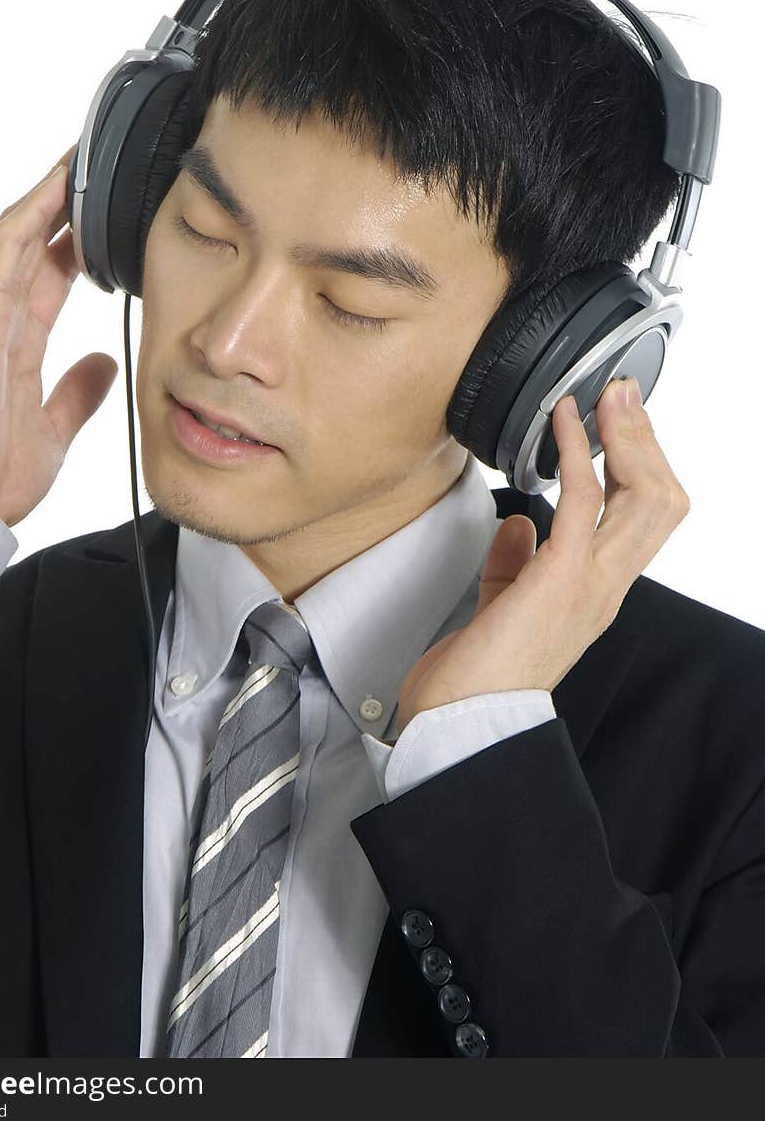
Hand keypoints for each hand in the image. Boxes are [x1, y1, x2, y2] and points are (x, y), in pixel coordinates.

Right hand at [0, 147, 118, 527]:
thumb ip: (76, 393)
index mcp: (14, 344)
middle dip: (65, 207)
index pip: (50, 278)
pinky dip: (31, 214)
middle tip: (100, 168)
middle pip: (33, 245)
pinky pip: (3, 249)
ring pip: (16, 234)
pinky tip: (58, 186)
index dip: (78, 245)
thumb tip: (104, 363)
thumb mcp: (54, 429)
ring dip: (49, 196)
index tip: (110, 220)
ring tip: (82, 158)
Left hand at [395, 377, 690, 736]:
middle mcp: (605, 587)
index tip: (617, 424)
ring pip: (645, 497)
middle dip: (645, 440)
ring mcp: (590, 584)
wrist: (459, 724)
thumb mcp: (501, 606)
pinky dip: (577, 451)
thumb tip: (517, 524)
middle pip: (660, 501)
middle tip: (622, 396)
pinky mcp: (560, 578)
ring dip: (627, 438)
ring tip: (607, 398)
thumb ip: (514, 564)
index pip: (641, 519)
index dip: (638, 466)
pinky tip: (564, 420)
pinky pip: (583, 501)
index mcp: (594, 593)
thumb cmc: (474, 677)